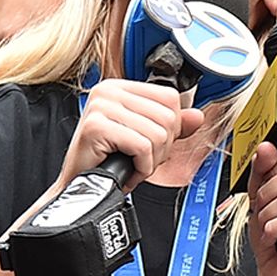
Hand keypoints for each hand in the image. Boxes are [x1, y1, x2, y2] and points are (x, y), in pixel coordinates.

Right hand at [58, 79, 202, 190]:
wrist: (79, 187)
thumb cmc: (107, 162)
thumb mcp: (144, 138)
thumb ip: (172, 125)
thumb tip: (197, 116)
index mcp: (120, 87)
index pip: (170, 97)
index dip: (171, 127)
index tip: (152, 143)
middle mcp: (108, 91)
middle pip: (168, 116)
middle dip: (162, 147)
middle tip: (141, 159)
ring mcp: (101, 106)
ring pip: (158, 133)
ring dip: (151, 160)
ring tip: (132, 165)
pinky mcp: (96, 126)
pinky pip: (142, 146)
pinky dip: (141, 167)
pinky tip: (127, 170)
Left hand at [248, 143, 276, 275]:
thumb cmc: (275, 235)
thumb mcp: (264, 196)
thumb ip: (264, 170)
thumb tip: (267, 147)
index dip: (276, 168)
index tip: (268, 187)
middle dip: (268, 193)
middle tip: (262, 211)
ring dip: (268, 214)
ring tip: (268, 226)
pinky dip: (274, 228)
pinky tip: (274, 237)